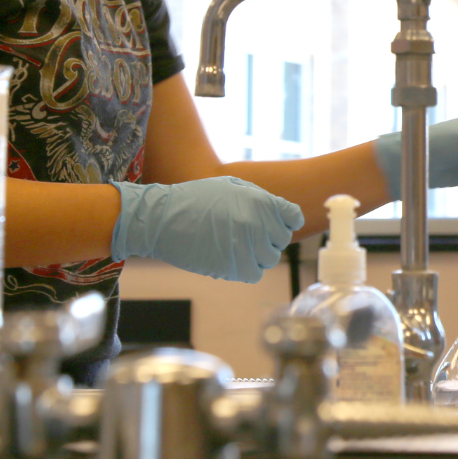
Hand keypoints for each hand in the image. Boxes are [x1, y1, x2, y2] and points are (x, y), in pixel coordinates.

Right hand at [109, 177, 303, 282]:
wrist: (163, 219)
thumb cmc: (196, 198)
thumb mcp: (231, 185)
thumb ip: (260, 198)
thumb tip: (280, 213)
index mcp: (261, 202)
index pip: (293, 217)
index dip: (286, 220)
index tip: (276, 222)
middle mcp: (258, 226)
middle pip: (281, 240)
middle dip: (269, 237)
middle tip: (249, 232)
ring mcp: (246, 248)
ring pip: (269, 259)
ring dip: (258, 253)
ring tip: (238, 244)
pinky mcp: (232, 268)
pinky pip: (254, 273)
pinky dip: (248, 268)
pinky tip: (233, 257)